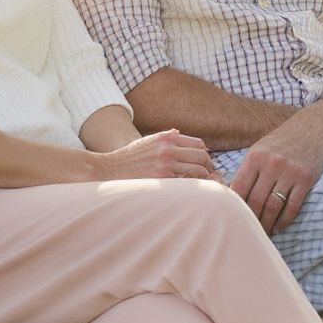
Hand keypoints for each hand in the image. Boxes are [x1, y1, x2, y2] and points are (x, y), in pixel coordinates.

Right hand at [99, 129, 216, 180]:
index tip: (205, 162)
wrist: (113, 168)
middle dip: (208, 165)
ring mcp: (167, 164)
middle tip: (209, 173)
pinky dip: (192, 186)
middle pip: (201, 155)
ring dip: (203, 177)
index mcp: (166, 138)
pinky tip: (191, 190)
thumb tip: (179, 133)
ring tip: (203, 184)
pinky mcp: (164, 179)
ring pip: (198, 170)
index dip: (204, 153)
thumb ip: (165, 136)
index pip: (197, 143)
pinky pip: (187, 182)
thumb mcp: (147, 140)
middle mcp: (168, 148)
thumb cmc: (130, 156)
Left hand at [230, 112, 322, 234]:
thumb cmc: (282, 141)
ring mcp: (289, 173)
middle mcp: (271, 164)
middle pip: (255, 200)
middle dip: (250, 219)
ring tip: (262, 232)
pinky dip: (284, 221)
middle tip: (247, 230)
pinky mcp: (305, 180)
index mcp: (255, 156)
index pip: (239, 187)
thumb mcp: (260, 149)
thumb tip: (232, 195)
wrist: (313, 128)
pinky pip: (292, 206)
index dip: (234, 205)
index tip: (232, 217)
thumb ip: (248, 169)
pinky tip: (278, 227)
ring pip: (273, 207)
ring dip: (266, 223)